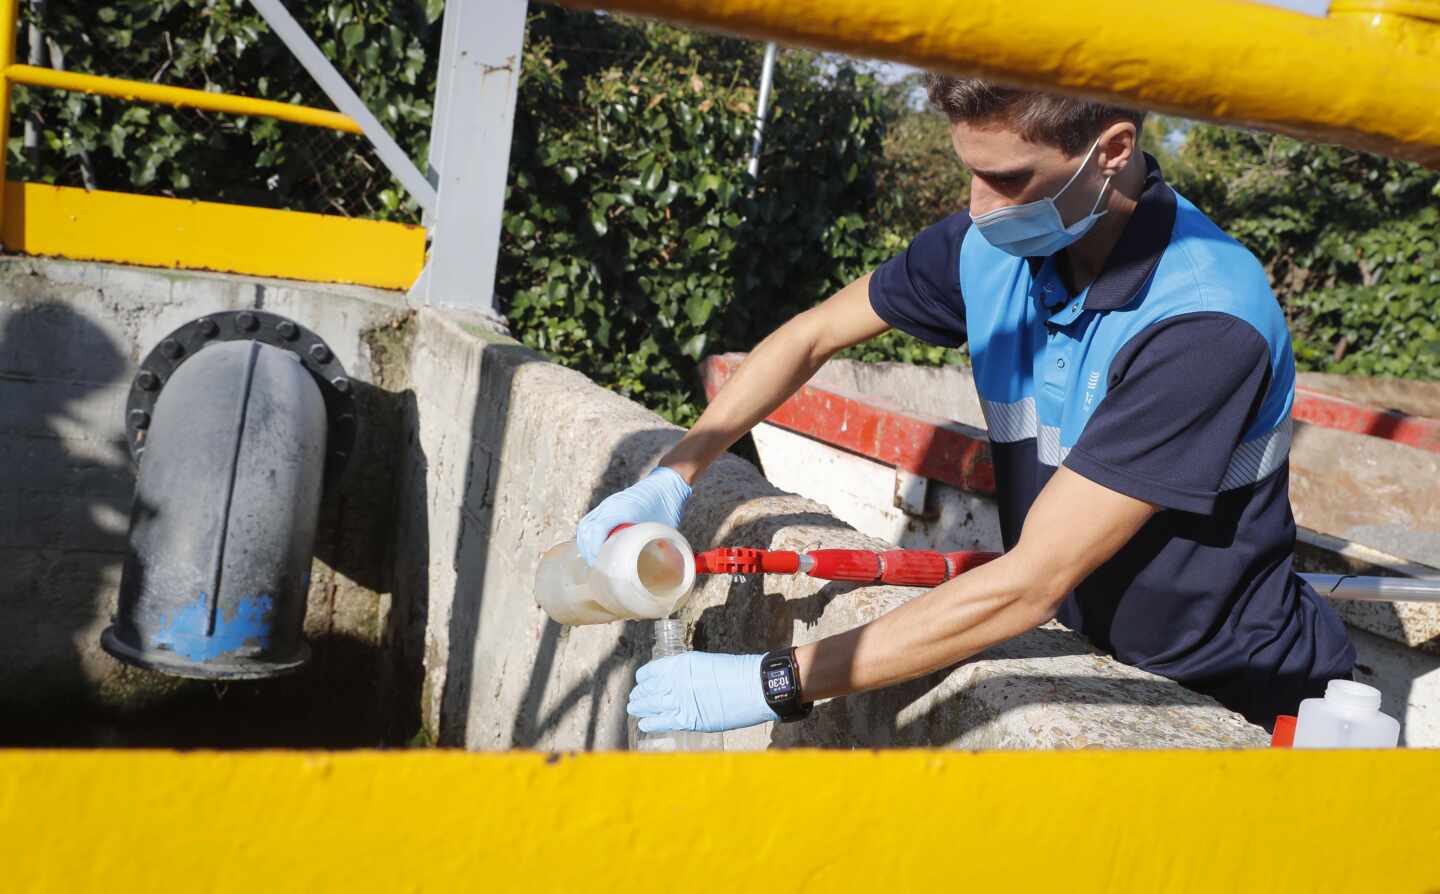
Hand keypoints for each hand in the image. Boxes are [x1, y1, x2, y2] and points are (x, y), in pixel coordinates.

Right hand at [577, 466, 691, 564]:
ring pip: (586, 524)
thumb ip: (659, 546)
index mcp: (623, 509)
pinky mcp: (610, 505)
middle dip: (588, 550)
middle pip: (587, 528)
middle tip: (595, 568)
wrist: (668, 482)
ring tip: (592, 560)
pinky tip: (593, 547)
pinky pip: (591, 520)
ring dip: (585, 542)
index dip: (594, 548)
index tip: (598, 564)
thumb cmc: (668, 504)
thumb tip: (659, 571)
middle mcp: (612, 505)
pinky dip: (588, 535)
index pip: (598, 529)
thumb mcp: (665, 527)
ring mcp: (609, 504)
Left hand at [627, 651, 777, 732]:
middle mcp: (676, 680)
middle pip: (649, 690)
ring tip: (634, 709)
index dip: (643, 678)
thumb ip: (689, 673)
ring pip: (651, 705)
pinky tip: (644, 724)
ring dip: (640, 708)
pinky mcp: (688, 719)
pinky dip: (650, 723)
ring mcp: (681, 700)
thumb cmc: (738, 674)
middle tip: (634, 699)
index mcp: (681, 663)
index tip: (641, 682)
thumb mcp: (707, 664)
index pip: (651, 671)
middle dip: (640, 695)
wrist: (756, 687)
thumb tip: (678, 683)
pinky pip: (662, 722)